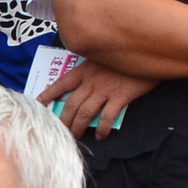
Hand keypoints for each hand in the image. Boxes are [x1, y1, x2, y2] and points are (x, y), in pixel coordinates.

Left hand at [38, 59, 155, 138]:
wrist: (150, 49)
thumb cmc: (126, 55)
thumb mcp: (103, 58)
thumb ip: (91, 71)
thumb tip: (83, 86)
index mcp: (83, 70)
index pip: (59, 84)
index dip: (46, 96)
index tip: (37, 106)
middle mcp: (90, 81)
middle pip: (70, 105)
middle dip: (63, 122)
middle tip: (60, 133)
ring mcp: (105, 89)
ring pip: (84, 113)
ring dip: (78, 128)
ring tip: (76, 138)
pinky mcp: (120, 96)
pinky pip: (107, 117)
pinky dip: (102, 128)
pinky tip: (100, 135)